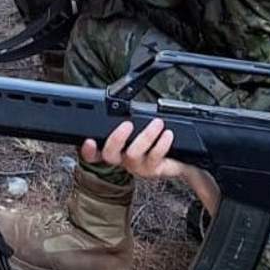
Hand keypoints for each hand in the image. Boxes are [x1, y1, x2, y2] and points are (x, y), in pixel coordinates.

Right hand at [81, 118, 219, 210]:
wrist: (180, 159)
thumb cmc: (157, 140)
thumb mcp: (140, 129)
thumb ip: (128, 120)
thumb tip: (122, 99)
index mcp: (116, 150)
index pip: (94, 153)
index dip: (88, 150)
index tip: (89, 141)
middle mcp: (123, 160)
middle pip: (109, 155)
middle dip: (116, 139)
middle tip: (127, 125)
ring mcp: (137, 167)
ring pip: (133, 154)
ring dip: (145, 136)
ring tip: (157, 124)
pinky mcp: (153, 170)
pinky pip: (154, 157)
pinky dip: (161, 144)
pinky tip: (167, 134)